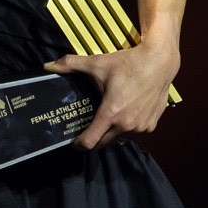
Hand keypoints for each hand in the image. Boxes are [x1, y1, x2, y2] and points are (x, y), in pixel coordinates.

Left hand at [47, 36, 179, 149]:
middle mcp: (126, 125)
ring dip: (112, 134)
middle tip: (90, 128)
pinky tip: (126, 115)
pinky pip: (134, 134)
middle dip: (94, 140)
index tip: (75, 141)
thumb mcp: (99, 63)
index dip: (79, 144)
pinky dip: (128, 129)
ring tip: (109, 119)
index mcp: (111, 113)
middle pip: (102, 145)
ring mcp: (140, 127)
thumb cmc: (130, 63)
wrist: (160, 62)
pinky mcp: (151, 126)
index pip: (90, 142)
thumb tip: (47, 65)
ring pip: (119, 139)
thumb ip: (71, 65)